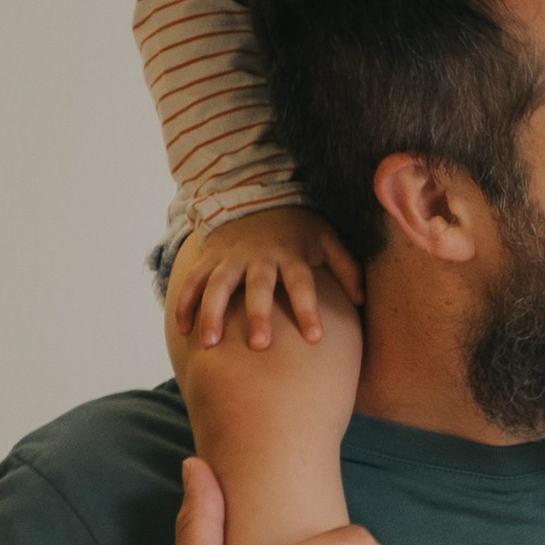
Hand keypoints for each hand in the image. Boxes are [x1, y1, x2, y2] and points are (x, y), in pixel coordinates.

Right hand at [168, 205, 363, 352]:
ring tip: (209, 344)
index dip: (308, 309)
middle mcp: (259, 257)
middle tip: (260, 345)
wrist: (256, 199)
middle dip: (258, 314)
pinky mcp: (210, 260)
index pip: (302, 283)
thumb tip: (362, 300)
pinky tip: (182, 329)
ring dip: (212, 313)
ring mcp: (231, 258)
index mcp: (290, 254)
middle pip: (258, 286)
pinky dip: (185, 303)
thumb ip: (346, 268)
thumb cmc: (298, 230)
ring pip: (218, 285)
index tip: (315, 338)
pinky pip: (194, 281)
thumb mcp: (326, 240)